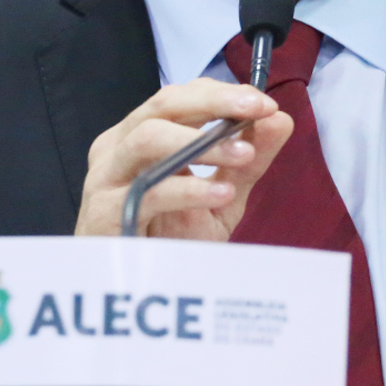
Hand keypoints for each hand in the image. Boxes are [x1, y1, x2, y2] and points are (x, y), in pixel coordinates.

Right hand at [73, 78, 293, 239]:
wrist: (134, 292)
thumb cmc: (170, 241)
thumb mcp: (220, 198)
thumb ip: (247, 162)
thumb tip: (281, 119)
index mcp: (141, 135)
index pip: (179, 97)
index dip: (222, 93)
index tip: (264, 104)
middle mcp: (118, 147)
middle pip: (163, 104)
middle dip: (215, 102)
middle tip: (257, 110)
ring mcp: (106, 177)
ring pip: (149, 137)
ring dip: (203, 143)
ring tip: (243, 155)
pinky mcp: (105, 212)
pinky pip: (149, 191)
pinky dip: (189, 189)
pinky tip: (222, 194)